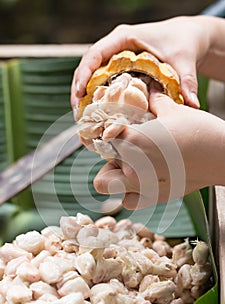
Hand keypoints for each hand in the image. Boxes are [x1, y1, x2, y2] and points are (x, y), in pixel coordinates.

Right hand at [71, 15, 224, 112]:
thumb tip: (191, 105)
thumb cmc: (182, 43)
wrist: (186, 37)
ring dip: (83, 94)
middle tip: (77, 112)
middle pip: (87, 66)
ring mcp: (115, 57)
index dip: (84, 74)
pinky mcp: (118, 68)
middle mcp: (115, 46)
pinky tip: (95, 111)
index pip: (95, 54)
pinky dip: (94, 95)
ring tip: (82, 115)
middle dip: (78, 88)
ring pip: (90, 74)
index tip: (80, 93)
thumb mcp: (183, 61)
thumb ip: (186, 81)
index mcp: (124, 38)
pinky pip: (100, 79)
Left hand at [93, 86, 224, 209]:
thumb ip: (153, 100)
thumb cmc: (200, 131)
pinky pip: (127, 201)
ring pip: (109, 186)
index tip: (115, 132)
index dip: (108, 134)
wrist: (223, 156)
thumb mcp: (173, 109)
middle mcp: (132, 167)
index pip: (103, 138)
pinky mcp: (154, 199)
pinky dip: (130, 193)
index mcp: (132, 141)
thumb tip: (146, 90)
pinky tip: (143, 181)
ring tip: (134, 167)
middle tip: (126, 152)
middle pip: (102, 167)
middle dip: (110, 160)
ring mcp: (142, 186)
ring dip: (117, 177)